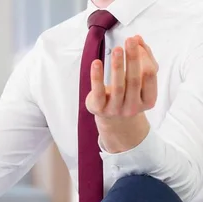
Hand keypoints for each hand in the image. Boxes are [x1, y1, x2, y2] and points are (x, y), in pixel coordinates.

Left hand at [86, 35, 158, 152]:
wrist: (113, 118)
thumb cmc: (129, 93)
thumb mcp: (139, 79)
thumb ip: (143, 58)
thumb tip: (138, 38)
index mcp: (148, 100)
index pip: (150, 76)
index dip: (145, 58)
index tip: (136, 42)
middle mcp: (133, 107)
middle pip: (134, 80)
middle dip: (133, 59)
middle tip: (130, 40)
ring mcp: (116, 110)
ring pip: (118, 86)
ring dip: (118, 66)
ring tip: (117, 49)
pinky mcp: (99, 108)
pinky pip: (98, 92)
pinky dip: (97, 77)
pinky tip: (96, 63)